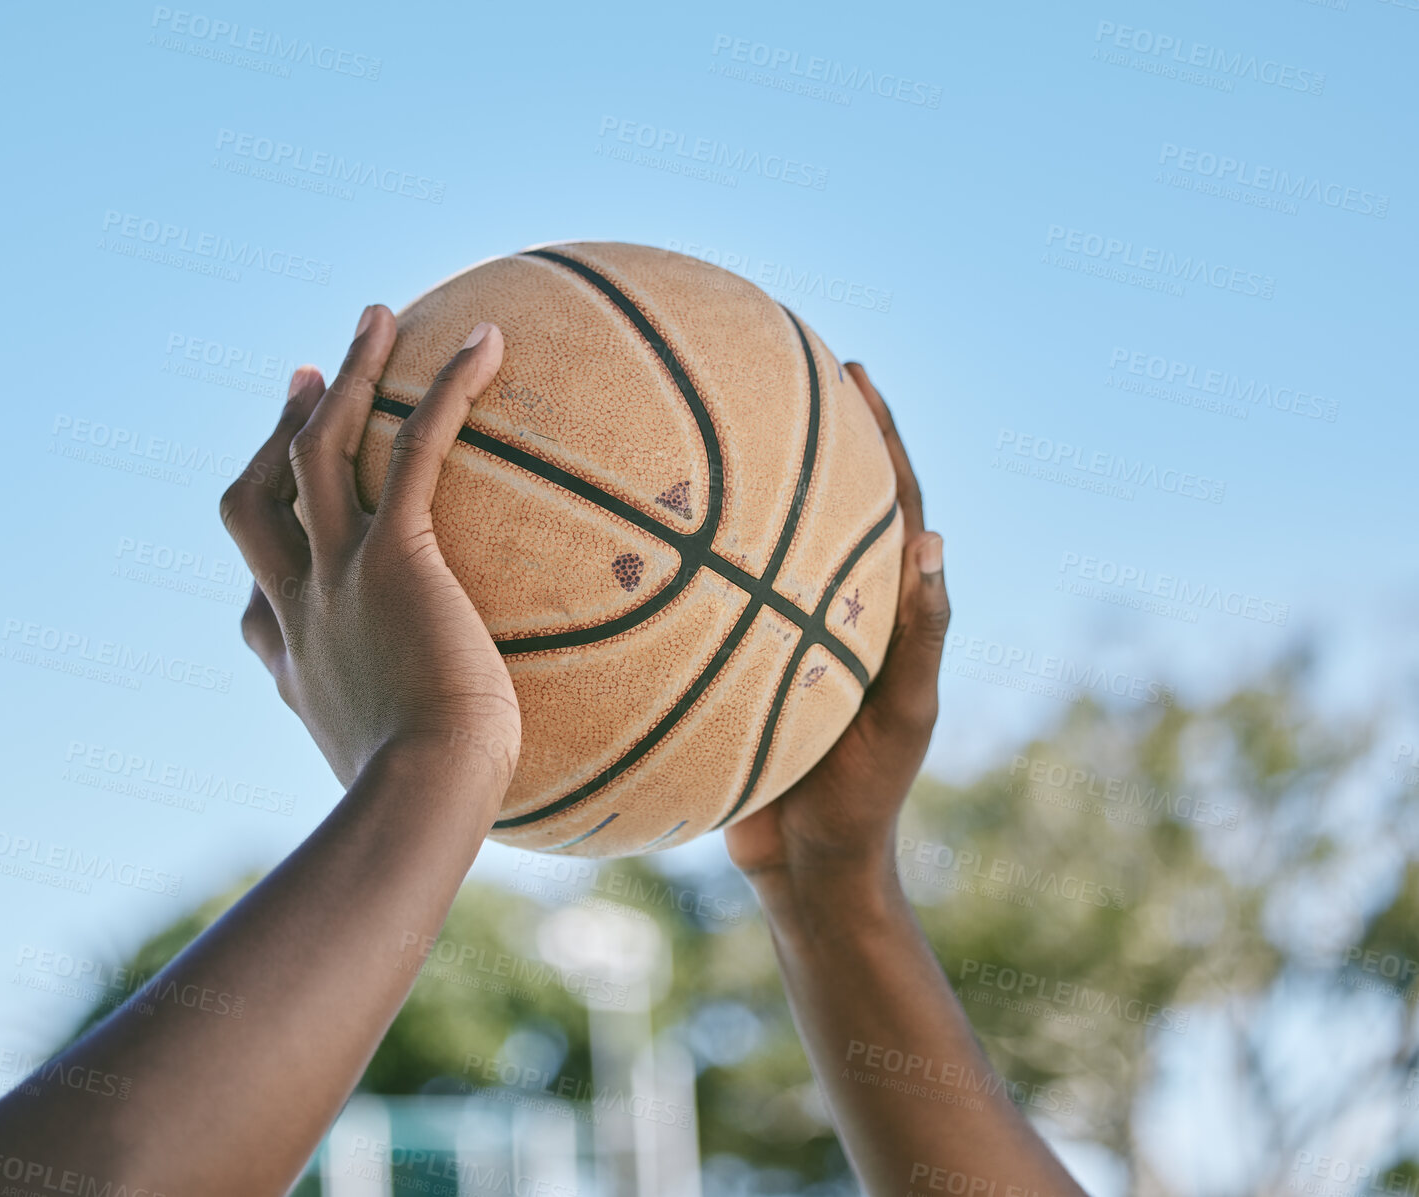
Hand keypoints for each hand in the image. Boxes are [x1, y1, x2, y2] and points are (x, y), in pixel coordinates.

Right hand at [220, 306, 520, 795]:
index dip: (266, 553)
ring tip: (374, 319)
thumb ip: (425, 779)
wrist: (420, 803)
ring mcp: (334, 577)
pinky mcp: (392, 555)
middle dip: (274, 436)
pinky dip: (443, 389)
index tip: (287, 525)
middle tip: (303, 384)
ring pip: (314, 450)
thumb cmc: (431, 814)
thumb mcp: (410, 795)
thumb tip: (481, 805)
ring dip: (343, 378)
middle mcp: (297, 610)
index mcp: (293, 668)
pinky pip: (411, 449)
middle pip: (256, 501)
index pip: (257, 603)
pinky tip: (486, 342)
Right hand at [726, 361, 949, 894]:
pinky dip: (687, 568)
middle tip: (778, 369)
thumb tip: (934, 540)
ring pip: (763, 550)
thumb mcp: (901, 716)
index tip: (854, 370)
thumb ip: (919, 636)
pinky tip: (637, 544)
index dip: (879, 436)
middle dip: (809, 438)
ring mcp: (782, 637)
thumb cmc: (866, 796)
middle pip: (826, 506)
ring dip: (742, 491)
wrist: (808, 867)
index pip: (891, 503)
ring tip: (700, 431)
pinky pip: (709, 605)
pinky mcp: (739, 668)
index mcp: (887, 611)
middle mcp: (836, 610)